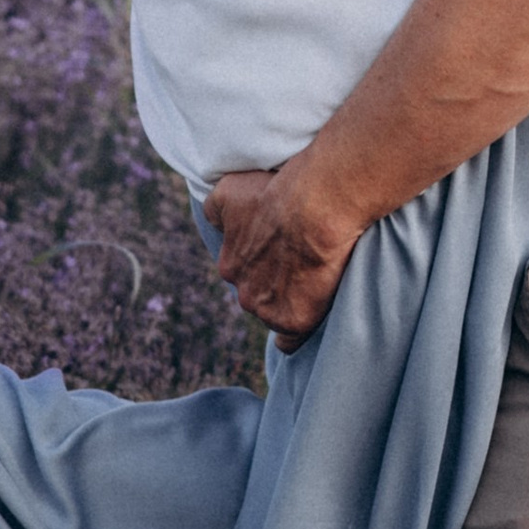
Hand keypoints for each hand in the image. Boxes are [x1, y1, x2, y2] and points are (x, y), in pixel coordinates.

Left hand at [208, 161, 358, 343]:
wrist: (312, 206)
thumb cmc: (274, 192)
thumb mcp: (230, 189)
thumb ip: (217, 210)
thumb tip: (214, 222)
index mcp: (229, 265)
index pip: (243, 273)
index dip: (264, 261)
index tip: (281, 249)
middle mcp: (242, 292)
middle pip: (257, 295)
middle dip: (273, 283)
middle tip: (298, 261)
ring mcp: (267, 309)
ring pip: (274, 313)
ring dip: (289, 301)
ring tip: (313, 279)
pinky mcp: (293, 321)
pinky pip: (289, 340)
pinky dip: (295, 334)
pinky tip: (305, 323)